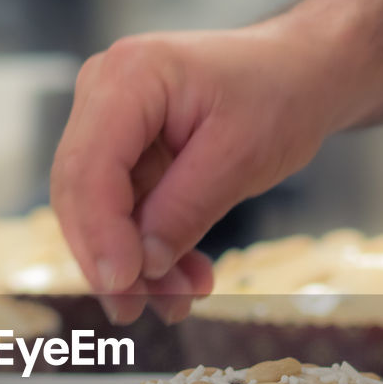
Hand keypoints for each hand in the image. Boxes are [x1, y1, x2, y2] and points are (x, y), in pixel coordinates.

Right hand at [50, 15, 342, 323]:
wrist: (301, 72)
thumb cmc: (279, 94)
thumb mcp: (241, 156)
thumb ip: (186, 209)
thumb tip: (141, 267)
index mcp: (130, 76)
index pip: (91, 166)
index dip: (101, 233)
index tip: (123, 285)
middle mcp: (104, 93)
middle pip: (81, 192)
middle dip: (108, 259)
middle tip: (136, 311)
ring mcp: (111, 125)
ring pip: (99, 212)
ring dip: (134, 265)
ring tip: (177, 303)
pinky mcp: (125, 154)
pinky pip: (125, 213)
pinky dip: (151, 251)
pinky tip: (185, 280)